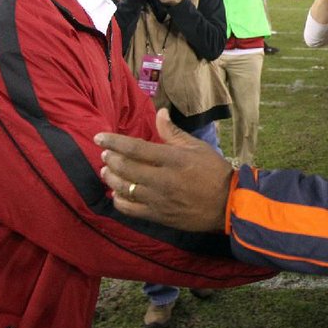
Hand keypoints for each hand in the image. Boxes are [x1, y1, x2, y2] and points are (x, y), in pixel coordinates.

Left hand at [98, 108, 231, 232]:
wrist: (227, 204)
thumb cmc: (213, 171)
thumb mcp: (197, 147)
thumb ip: (173, 132)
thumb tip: (159, 112)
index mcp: (173, 159)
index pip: (135, 148)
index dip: (114, 142)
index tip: (99, 137)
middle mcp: (162, 179)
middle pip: (126, 168)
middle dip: (110, 159)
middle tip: (105, 154)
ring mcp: (159, 199)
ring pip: (124, 188)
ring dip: (111, 178)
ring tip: (107, 171)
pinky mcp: (158, 215)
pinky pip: (130, 209)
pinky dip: (118, 200)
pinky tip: (116, 193)